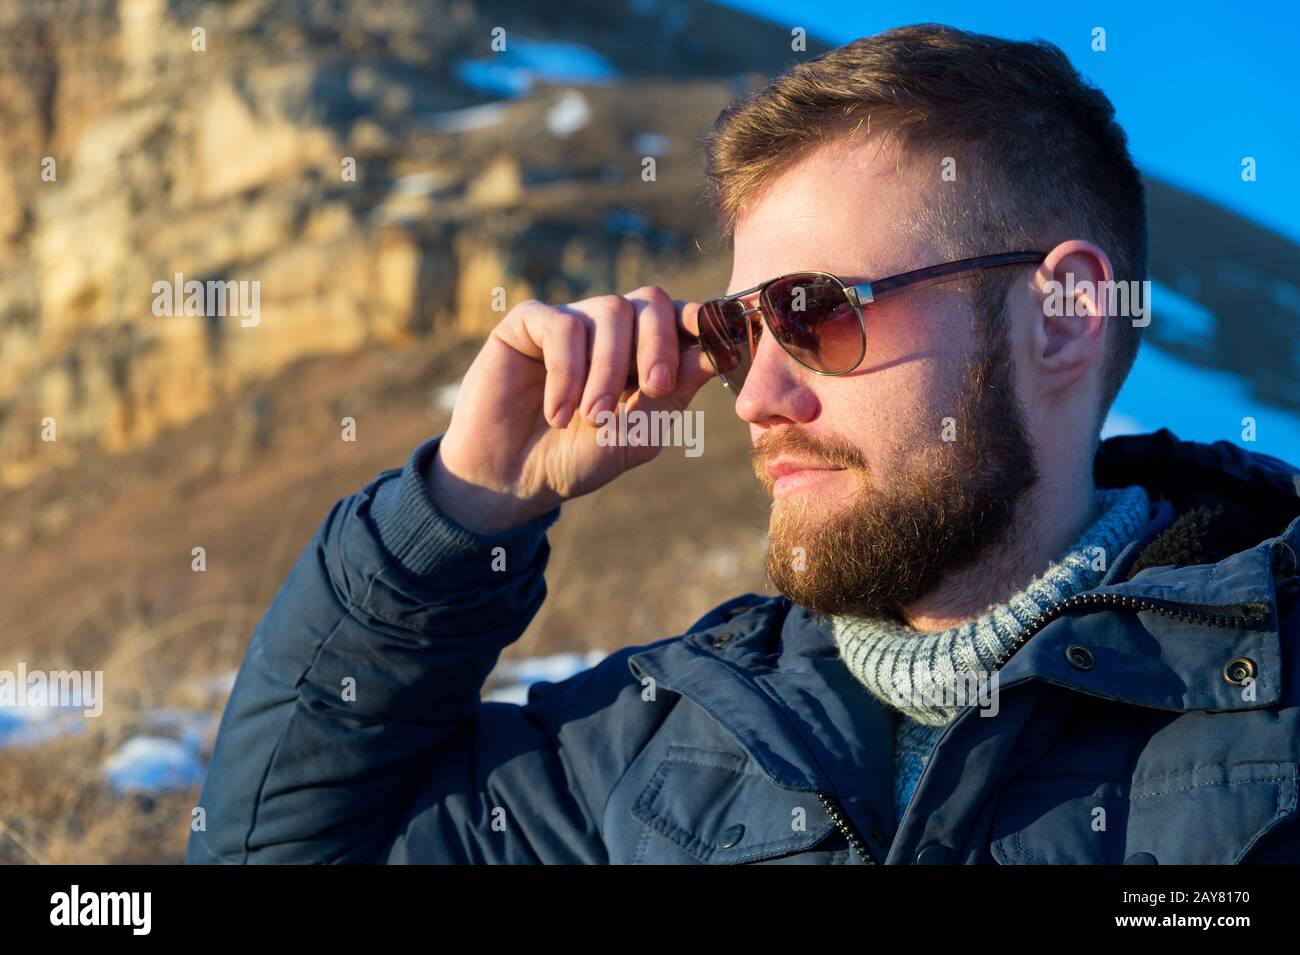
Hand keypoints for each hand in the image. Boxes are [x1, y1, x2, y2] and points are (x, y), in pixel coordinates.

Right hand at [430, 286, 715, 532]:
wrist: (512, 478)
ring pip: (609, 311)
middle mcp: (610, 329)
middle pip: (650, 300)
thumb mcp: (637, 435)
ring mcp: (570, 320)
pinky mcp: (528, 322)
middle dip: (659, 344)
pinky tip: (557, 412)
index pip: (680, 316)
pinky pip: (562, 325)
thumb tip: (715, 353)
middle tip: (653, 389)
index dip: (701, 322)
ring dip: (608, 369)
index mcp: (644, 351)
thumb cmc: (577, 457)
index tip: (715, 342)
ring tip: (591, 418)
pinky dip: (567, 371)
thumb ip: (673, 395)